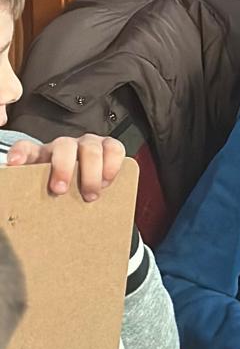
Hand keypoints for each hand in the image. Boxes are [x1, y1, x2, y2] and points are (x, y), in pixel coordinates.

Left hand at [4, 133, 124, 199]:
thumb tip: (18, 203)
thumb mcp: (45, 191)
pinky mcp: (109, 147)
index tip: (15, 163)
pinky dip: (112, 164)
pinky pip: (115, 148)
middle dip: (63, 167)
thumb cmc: (64, 190)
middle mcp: (65, 146)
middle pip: (64, 146)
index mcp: (42, 155)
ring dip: (91, 172)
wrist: (85, 189)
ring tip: (91, 194)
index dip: (20, 153)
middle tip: (60, 190)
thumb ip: (33, 191)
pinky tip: (108, 180)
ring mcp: (88, 144)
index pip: (27, 147)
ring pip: (91, 148)